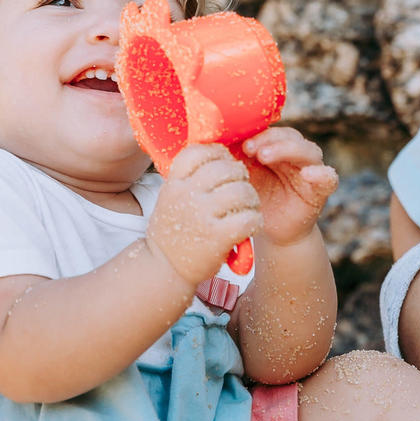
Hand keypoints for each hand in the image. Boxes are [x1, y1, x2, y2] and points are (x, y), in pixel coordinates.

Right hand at [147, 144, 262, 286]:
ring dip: (252, 199)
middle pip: (227, 168)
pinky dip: (255, 220)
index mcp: (174, 182)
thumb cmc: (173, 230)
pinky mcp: (218, 237)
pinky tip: (250, 226)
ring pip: (243, 191)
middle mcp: (186, 195)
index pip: (200, 151)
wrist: (164, 269)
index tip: (225, 165)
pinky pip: (249, 218)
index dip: (219, 154)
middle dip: (241, 176)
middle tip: (242, 188)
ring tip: (248, 208)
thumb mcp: (171, 197)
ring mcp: (202, 215)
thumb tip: (220, 152)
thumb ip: (190, 176)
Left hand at [240, 127, 337, 246]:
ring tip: (265, 156)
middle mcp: (296, 155)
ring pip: (308, 151)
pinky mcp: (320, 190)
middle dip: (269, 140)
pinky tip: (308, 175)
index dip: (256, 134)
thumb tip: (212, 139)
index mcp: (277, 148)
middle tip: (249, 148)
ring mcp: (310, 171)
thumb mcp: (241, 178)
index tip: (238, 143)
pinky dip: (321, 174)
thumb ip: (234, 159)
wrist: (269, 230)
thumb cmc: (252, 199)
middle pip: (290, 136)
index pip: (271, 131)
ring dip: (287, 149)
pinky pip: (329, 178)